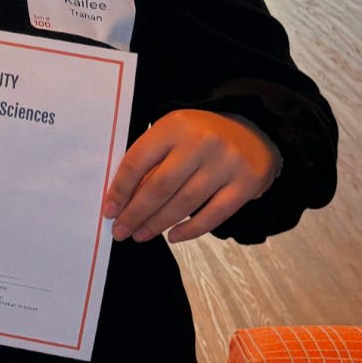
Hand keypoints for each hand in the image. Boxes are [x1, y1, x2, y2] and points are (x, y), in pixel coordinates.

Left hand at [104, 110, 279, 244]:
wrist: (252, 131)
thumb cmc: (200, 136)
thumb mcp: (172, 134)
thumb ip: (151, 160)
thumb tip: (123, 200)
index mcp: (175, 125)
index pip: (138, 161)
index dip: (120, 190)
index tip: (109, 211)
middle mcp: (201, 142)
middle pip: (160, 187)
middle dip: (135, 213)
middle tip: (121, 231)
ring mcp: (226, 163)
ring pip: (184, 203)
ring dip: (157, 224)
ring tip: (140, 235)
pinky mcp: (246, 183)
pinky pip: (213, 215)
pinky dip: (190, 230)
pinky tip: (173, 236)